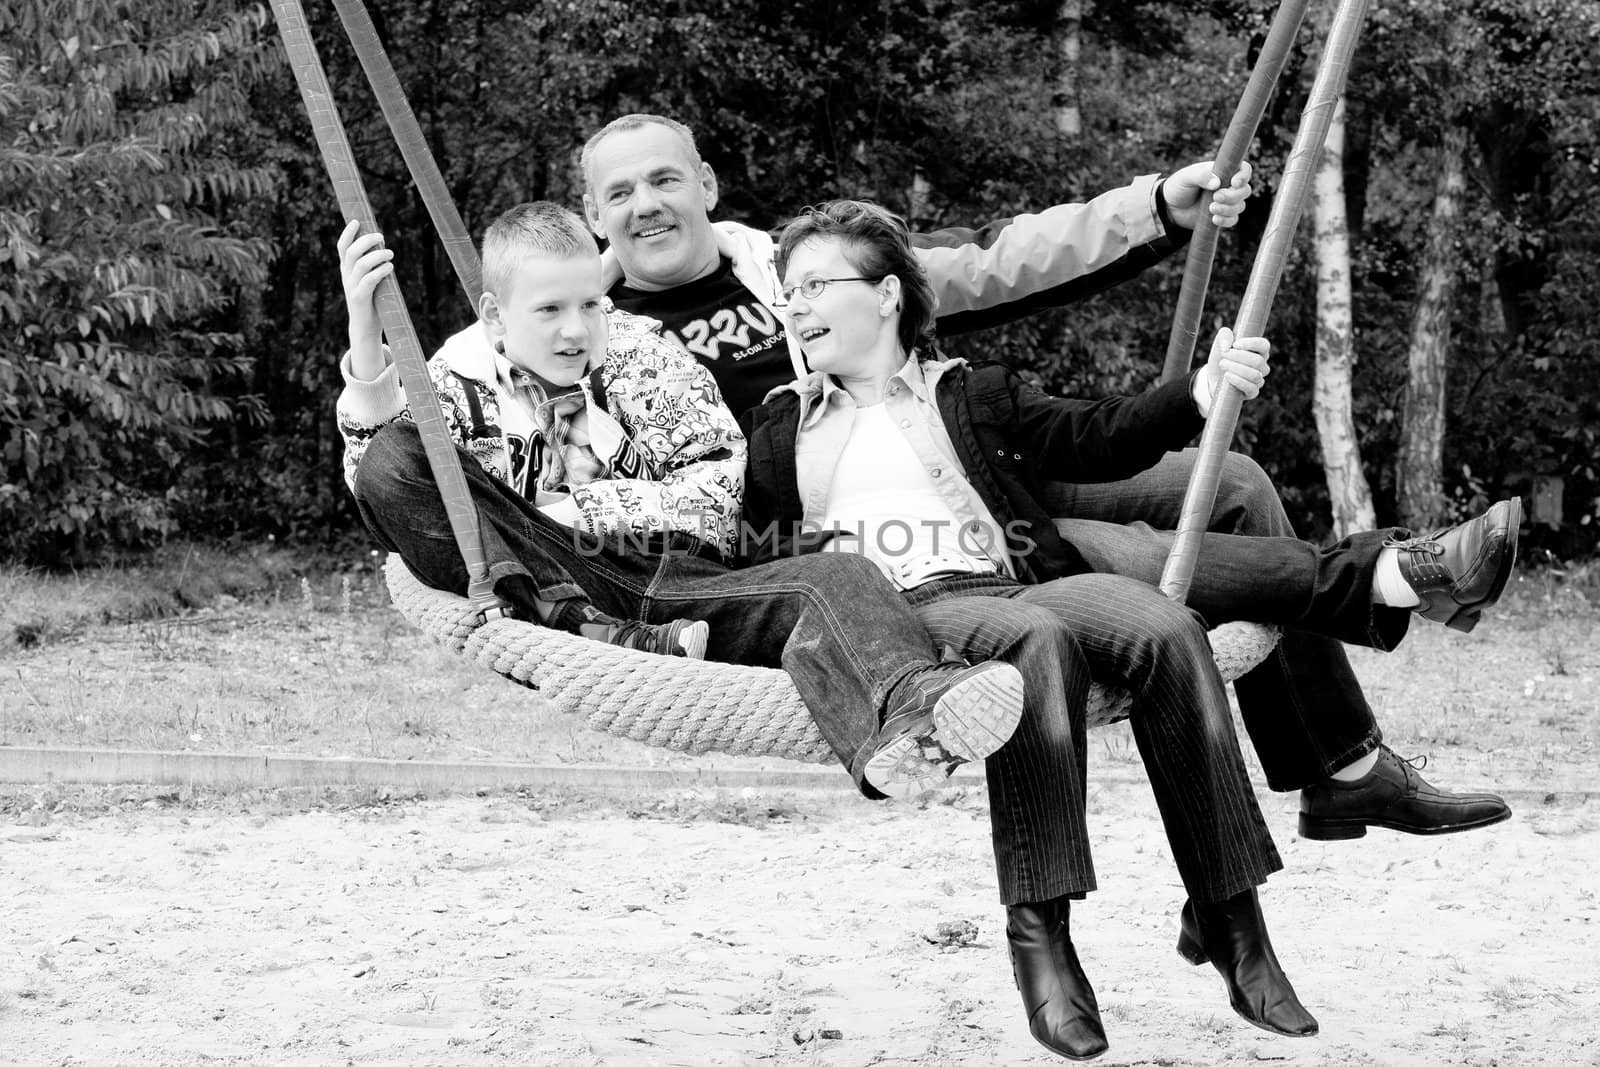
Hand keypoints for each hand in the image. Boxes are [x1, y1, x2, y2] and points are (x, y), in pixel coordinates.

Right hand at [339, 219, 393, 379]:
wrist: (365, 327)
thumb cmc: (372, 301)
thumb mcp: (369, 280)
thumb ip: (372, 266)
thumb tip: (383, 248)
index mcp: (346, 270)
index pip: (342, 247)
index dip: (347, 233)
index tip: (356, 221)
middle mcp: (346, 276)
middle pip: (351, 251)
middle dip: (366, 240)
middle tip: (381, 236)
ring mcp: (351, 287)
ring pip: (360, 264)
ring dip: (377, 255)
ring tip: (390, 253)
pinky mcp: (359, 298)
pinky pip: (368, 280)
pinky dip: (380, 271)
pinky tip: (390, 267)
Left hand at [1162, 160, 1253, 230]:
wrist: (1169, 208)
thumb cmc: (1179, 187)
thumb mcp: (1186, 177)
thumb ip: (1201, 176)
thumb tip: (1217, 183)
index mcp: (1223, 171)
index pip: (1244, 170)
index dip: (1244, 176)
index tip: (1234, 183)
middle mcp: (1228, 186)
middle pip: (1244, 191)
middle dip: (1232, 196)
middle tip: (1215, 197)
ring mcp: (1227, 202)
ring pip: (1240, 206)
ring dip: (1228, 209)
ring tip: (1210, 208)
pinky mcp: (1222, 216)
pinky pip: (1232, 220)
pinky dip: (1226, 220)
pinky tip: (1214, 220)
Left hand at [1201, 326, 1270, 403]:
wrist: (1213, 378)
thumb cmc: (1221, 359)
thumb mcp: (1220, 345)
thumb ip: (1224, 336)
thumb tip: (1227, 344)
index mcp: (1259, 352)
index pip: (1264, 346)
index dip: (1251, 344)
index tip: (1235, 344)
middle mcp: (1262, 366)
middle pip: (1257, 361)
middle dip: (1238, 357)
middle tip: (1223, 355)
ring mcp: (1258, 380)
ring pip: (1255, 375)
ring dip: (1236, 368)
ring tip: (1222, 364)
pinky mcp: (1252, 393)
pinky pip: (1251, 388)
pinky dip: (1238, 381)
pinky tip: (1227, 376)